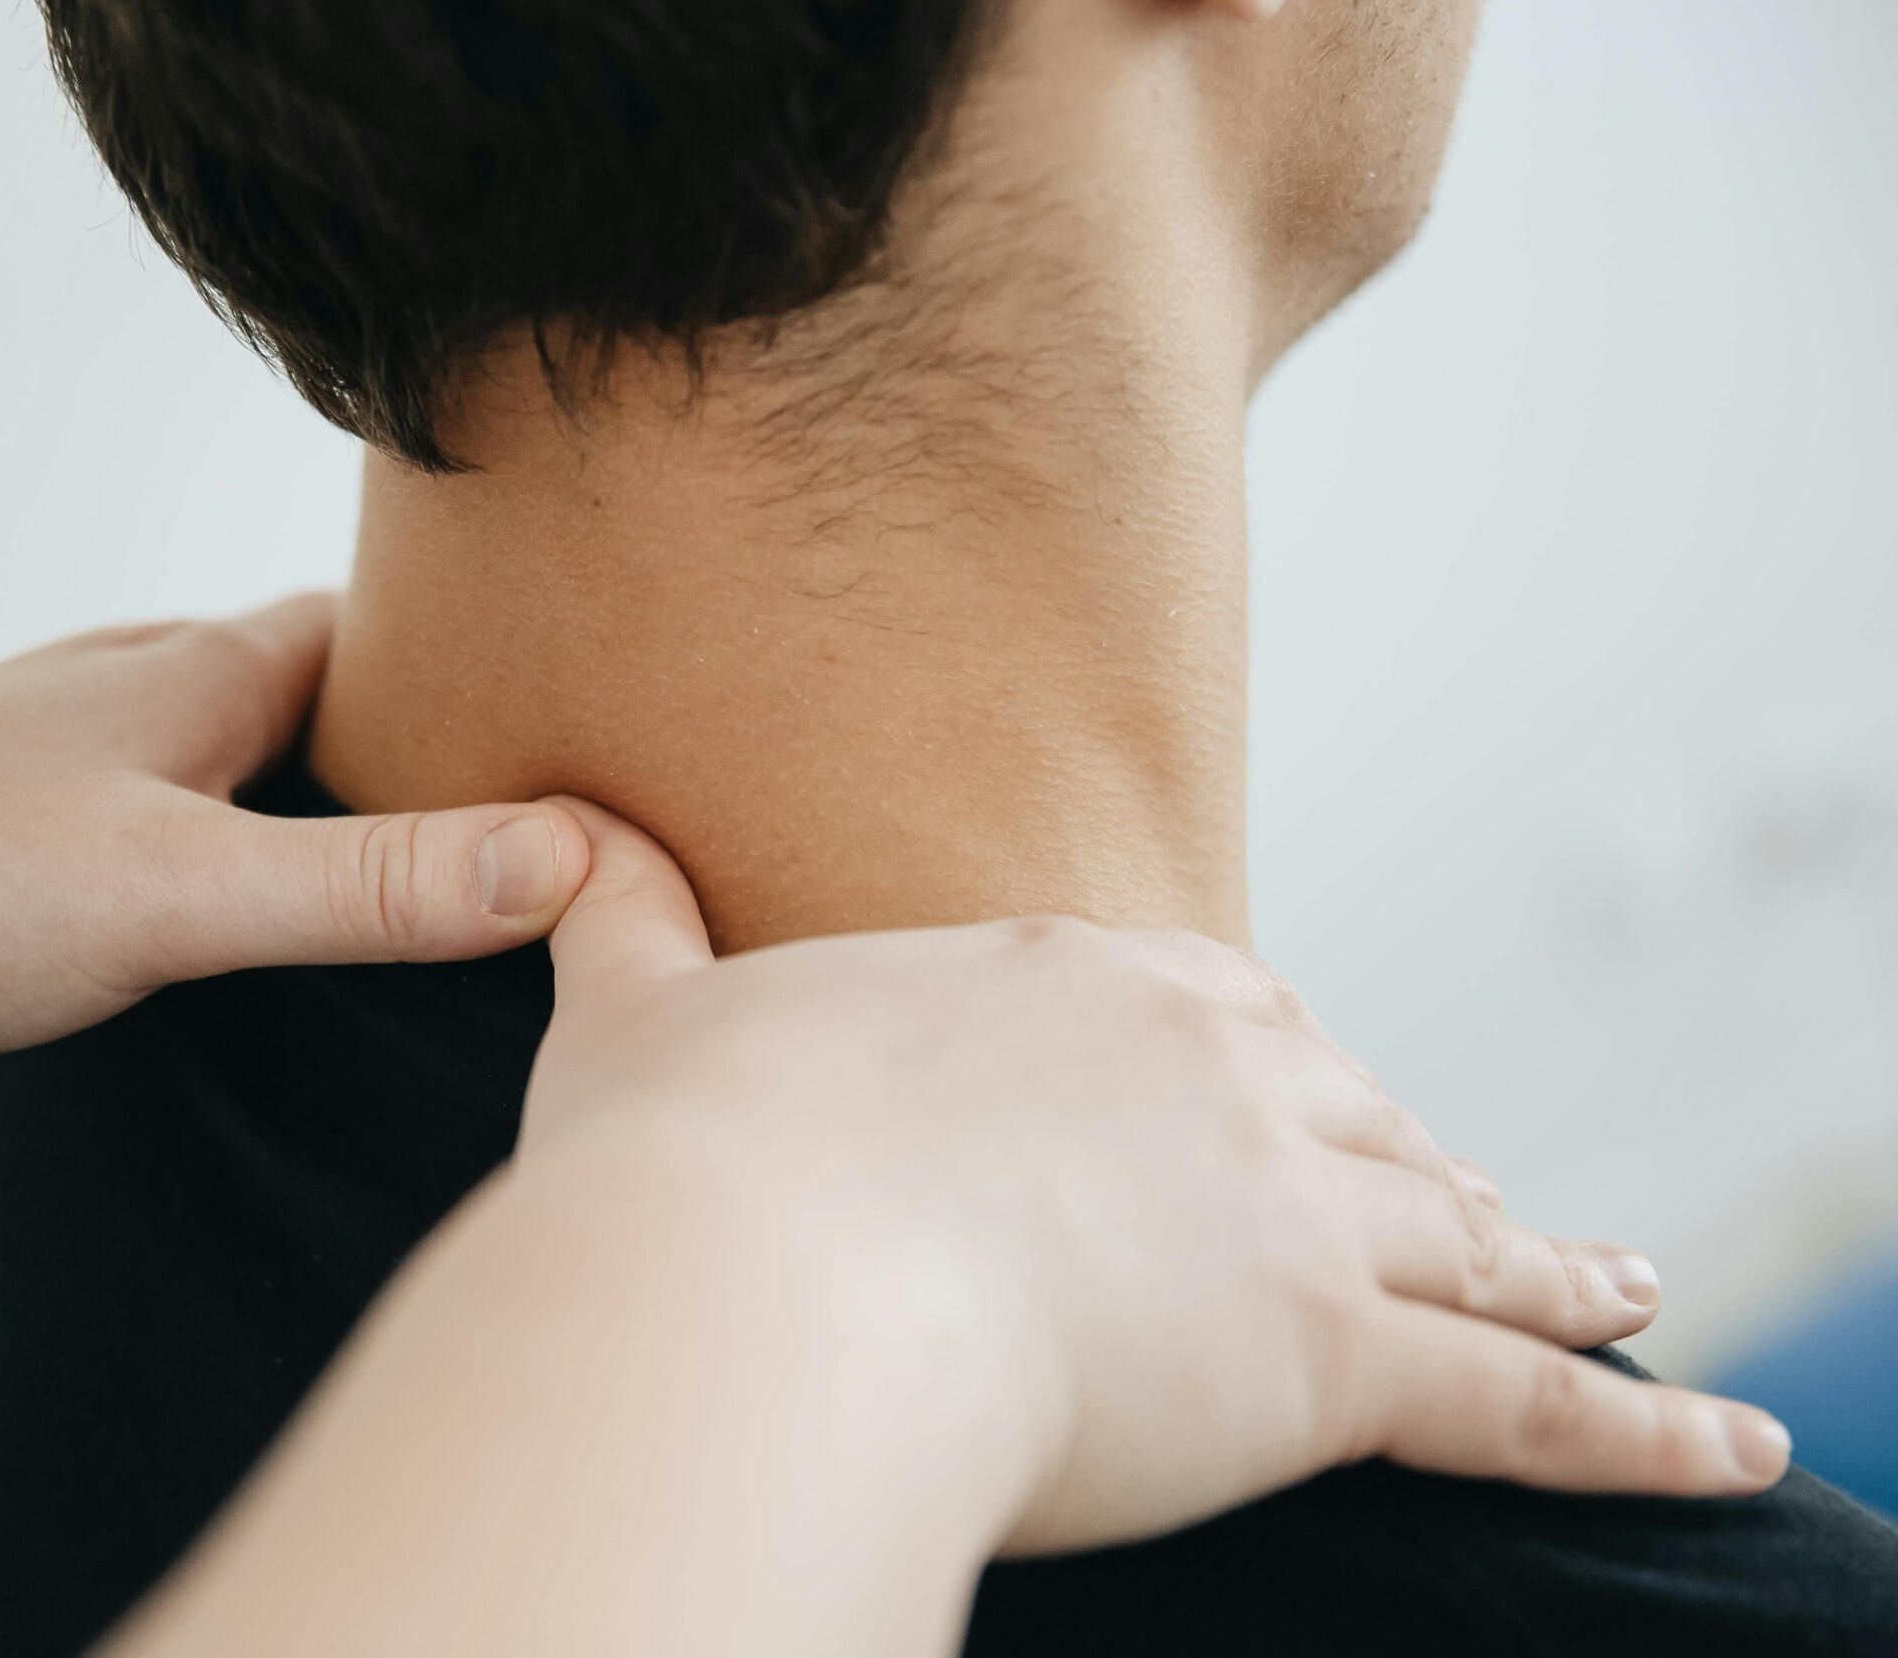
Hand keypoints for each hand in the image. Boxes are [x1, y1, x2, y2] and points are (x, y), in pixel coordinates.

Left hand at [0, 594, 587, 1096]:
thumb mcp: (183, 892)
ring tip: (412, 905)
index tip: (589, 729)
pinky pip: (157, 851)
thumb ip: (377, 882)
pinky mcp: (9, 858)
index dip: (486, 673)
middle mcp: (138, 701)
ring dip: (310, 826)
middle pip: (318, 702)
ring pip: (233, 780)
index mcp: (198, 673)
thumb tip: (578, 854)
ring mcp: (66, 775)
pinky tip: (239, 958)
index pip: (387, 636)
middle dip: (413, 757)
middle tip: (529, 838)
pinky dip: (221, 886)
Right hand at [529, 800, 1790, 1557]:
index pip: (1213, 1018)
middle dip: (1416, 1163)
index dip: (1268, 1072)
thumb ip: (622, 926)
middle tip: (1478, 1202)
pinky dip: (1639, 1433)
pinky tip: (1734, 1448)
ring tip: (1628, 1288)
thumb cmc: (696, 1160)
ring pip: (1463, 1237)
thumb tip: (555, 840)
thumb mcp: (641, 1015)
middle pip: (1359, 1117)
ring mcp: (1285, 1206)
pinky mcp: (1325, 1356)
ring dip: (1555, 1265)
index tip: (1302, 1104)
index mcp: (1069, 985)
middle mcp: (1208, 1068)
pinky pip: (1525, 1405)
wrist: (756, 1271)